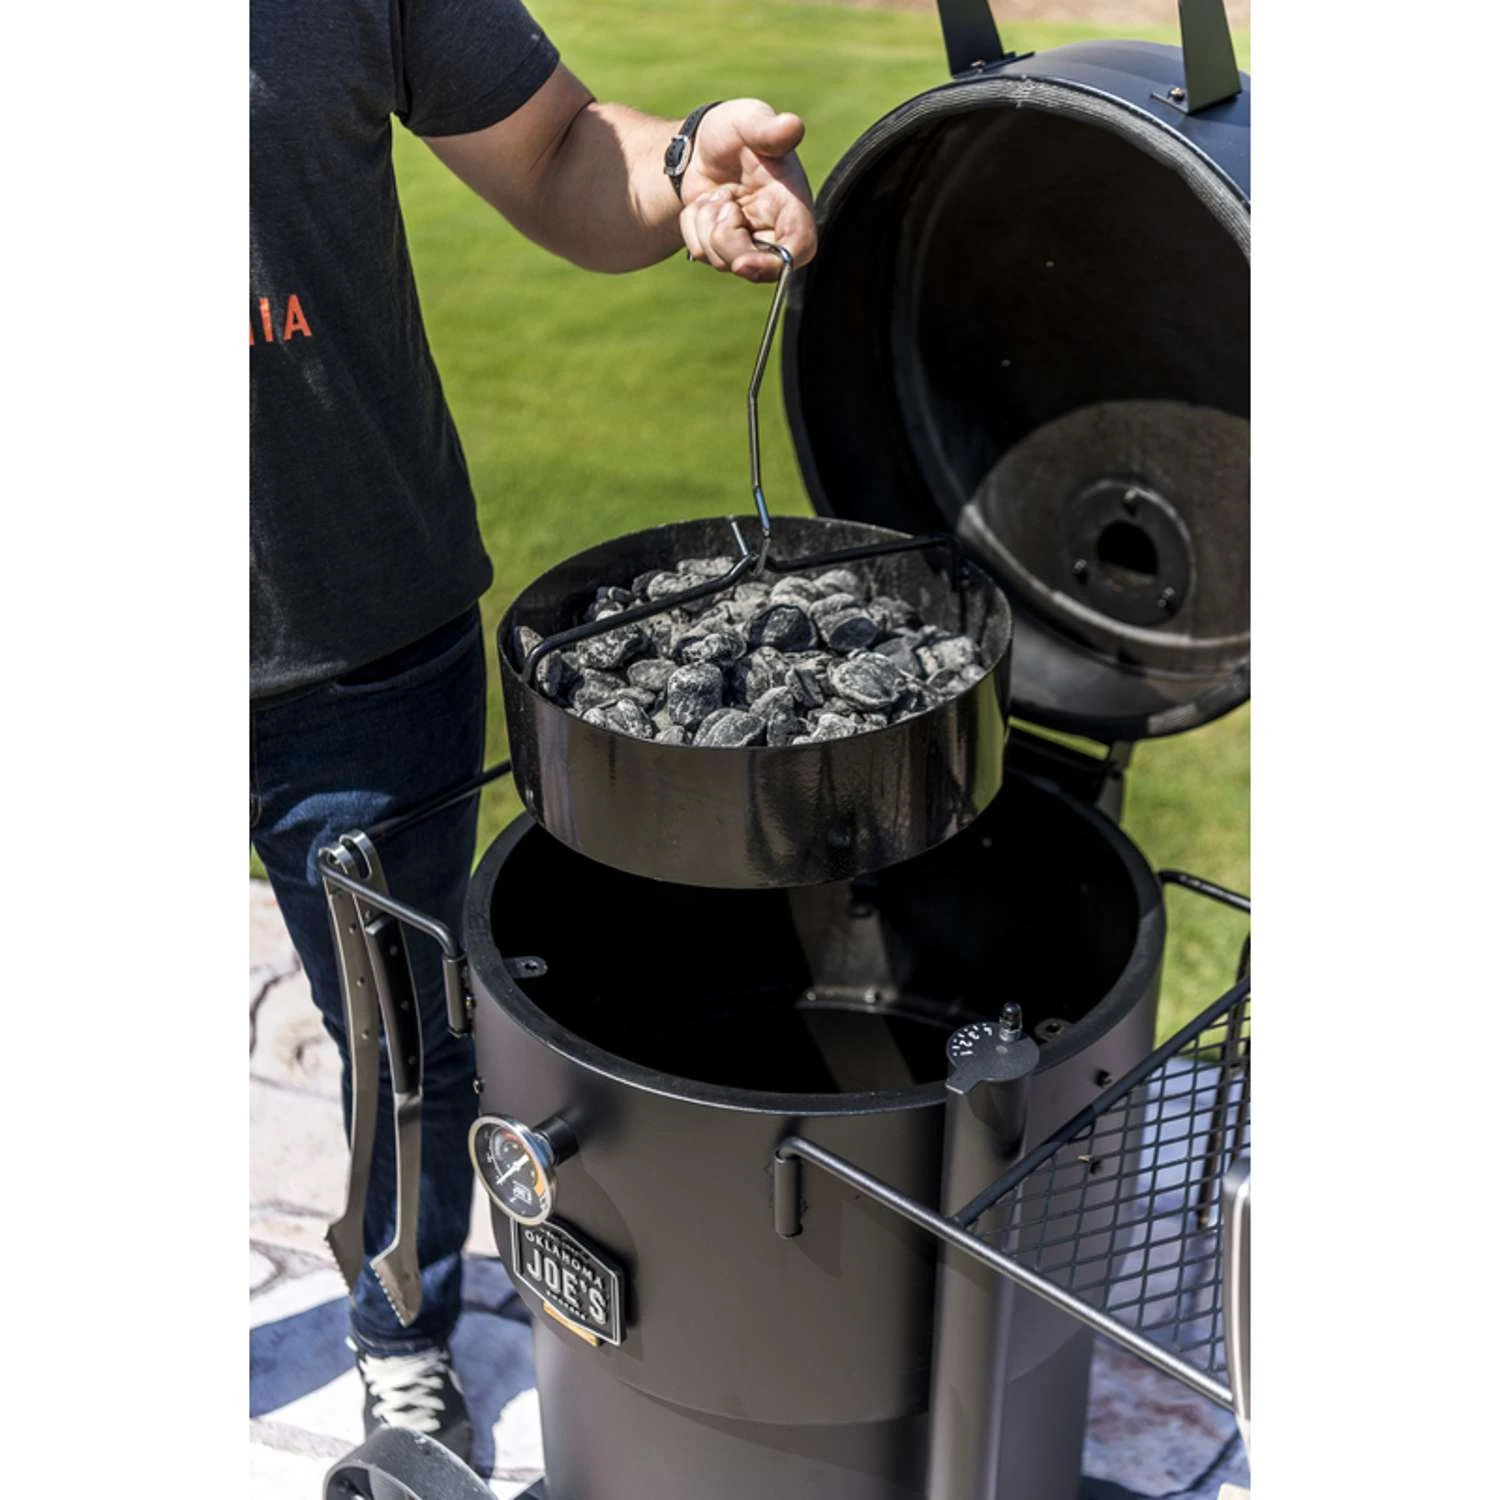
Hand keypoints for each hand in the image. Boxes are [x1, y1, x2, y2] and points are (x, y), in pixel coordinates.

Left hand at [678, 99, 816, 281]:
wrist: (698, 145)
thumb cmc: (730, 130)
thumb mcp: (747, 120)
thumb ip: (768, 129)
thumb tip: (792, 126)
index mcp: (792, 202)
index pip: (800, 246)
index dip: (776, 263)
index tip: (742, 262)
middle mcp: (776, 230)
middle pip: (759, 267)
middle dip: (727, 240)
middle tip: (720, 200)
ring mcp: (750, 245)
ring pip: (726, 263)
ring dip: (706, 225)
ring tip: (715, 194)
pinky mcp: (725, 251)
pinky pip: (703, 254)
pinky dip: (693, 228)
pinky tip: (704, 205)